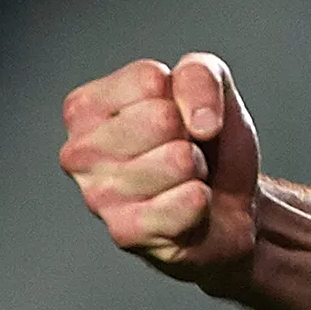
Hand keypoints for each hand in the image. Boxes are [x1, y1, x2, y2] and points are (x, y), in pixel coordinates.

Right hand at [59, 52, 262, 291]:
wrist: (230, 206)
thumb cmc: (207, 142)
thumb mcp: (210, 84)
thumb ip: (199, 75)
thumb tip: (201, 122)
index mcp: (85, 108)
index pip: (148, 80)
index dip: (182, 97)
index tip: (179, 115)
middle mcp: (79, 152)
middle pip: (161, 119)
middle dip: (190, 134)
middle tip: (183, 150)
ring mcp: (98, 197)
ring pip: (177, 160)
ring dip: (196, 169)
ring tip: (183, 179)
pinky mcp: (126, 234)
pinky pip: (188, 202)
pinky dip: (202, 201)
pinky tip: (186, 206)